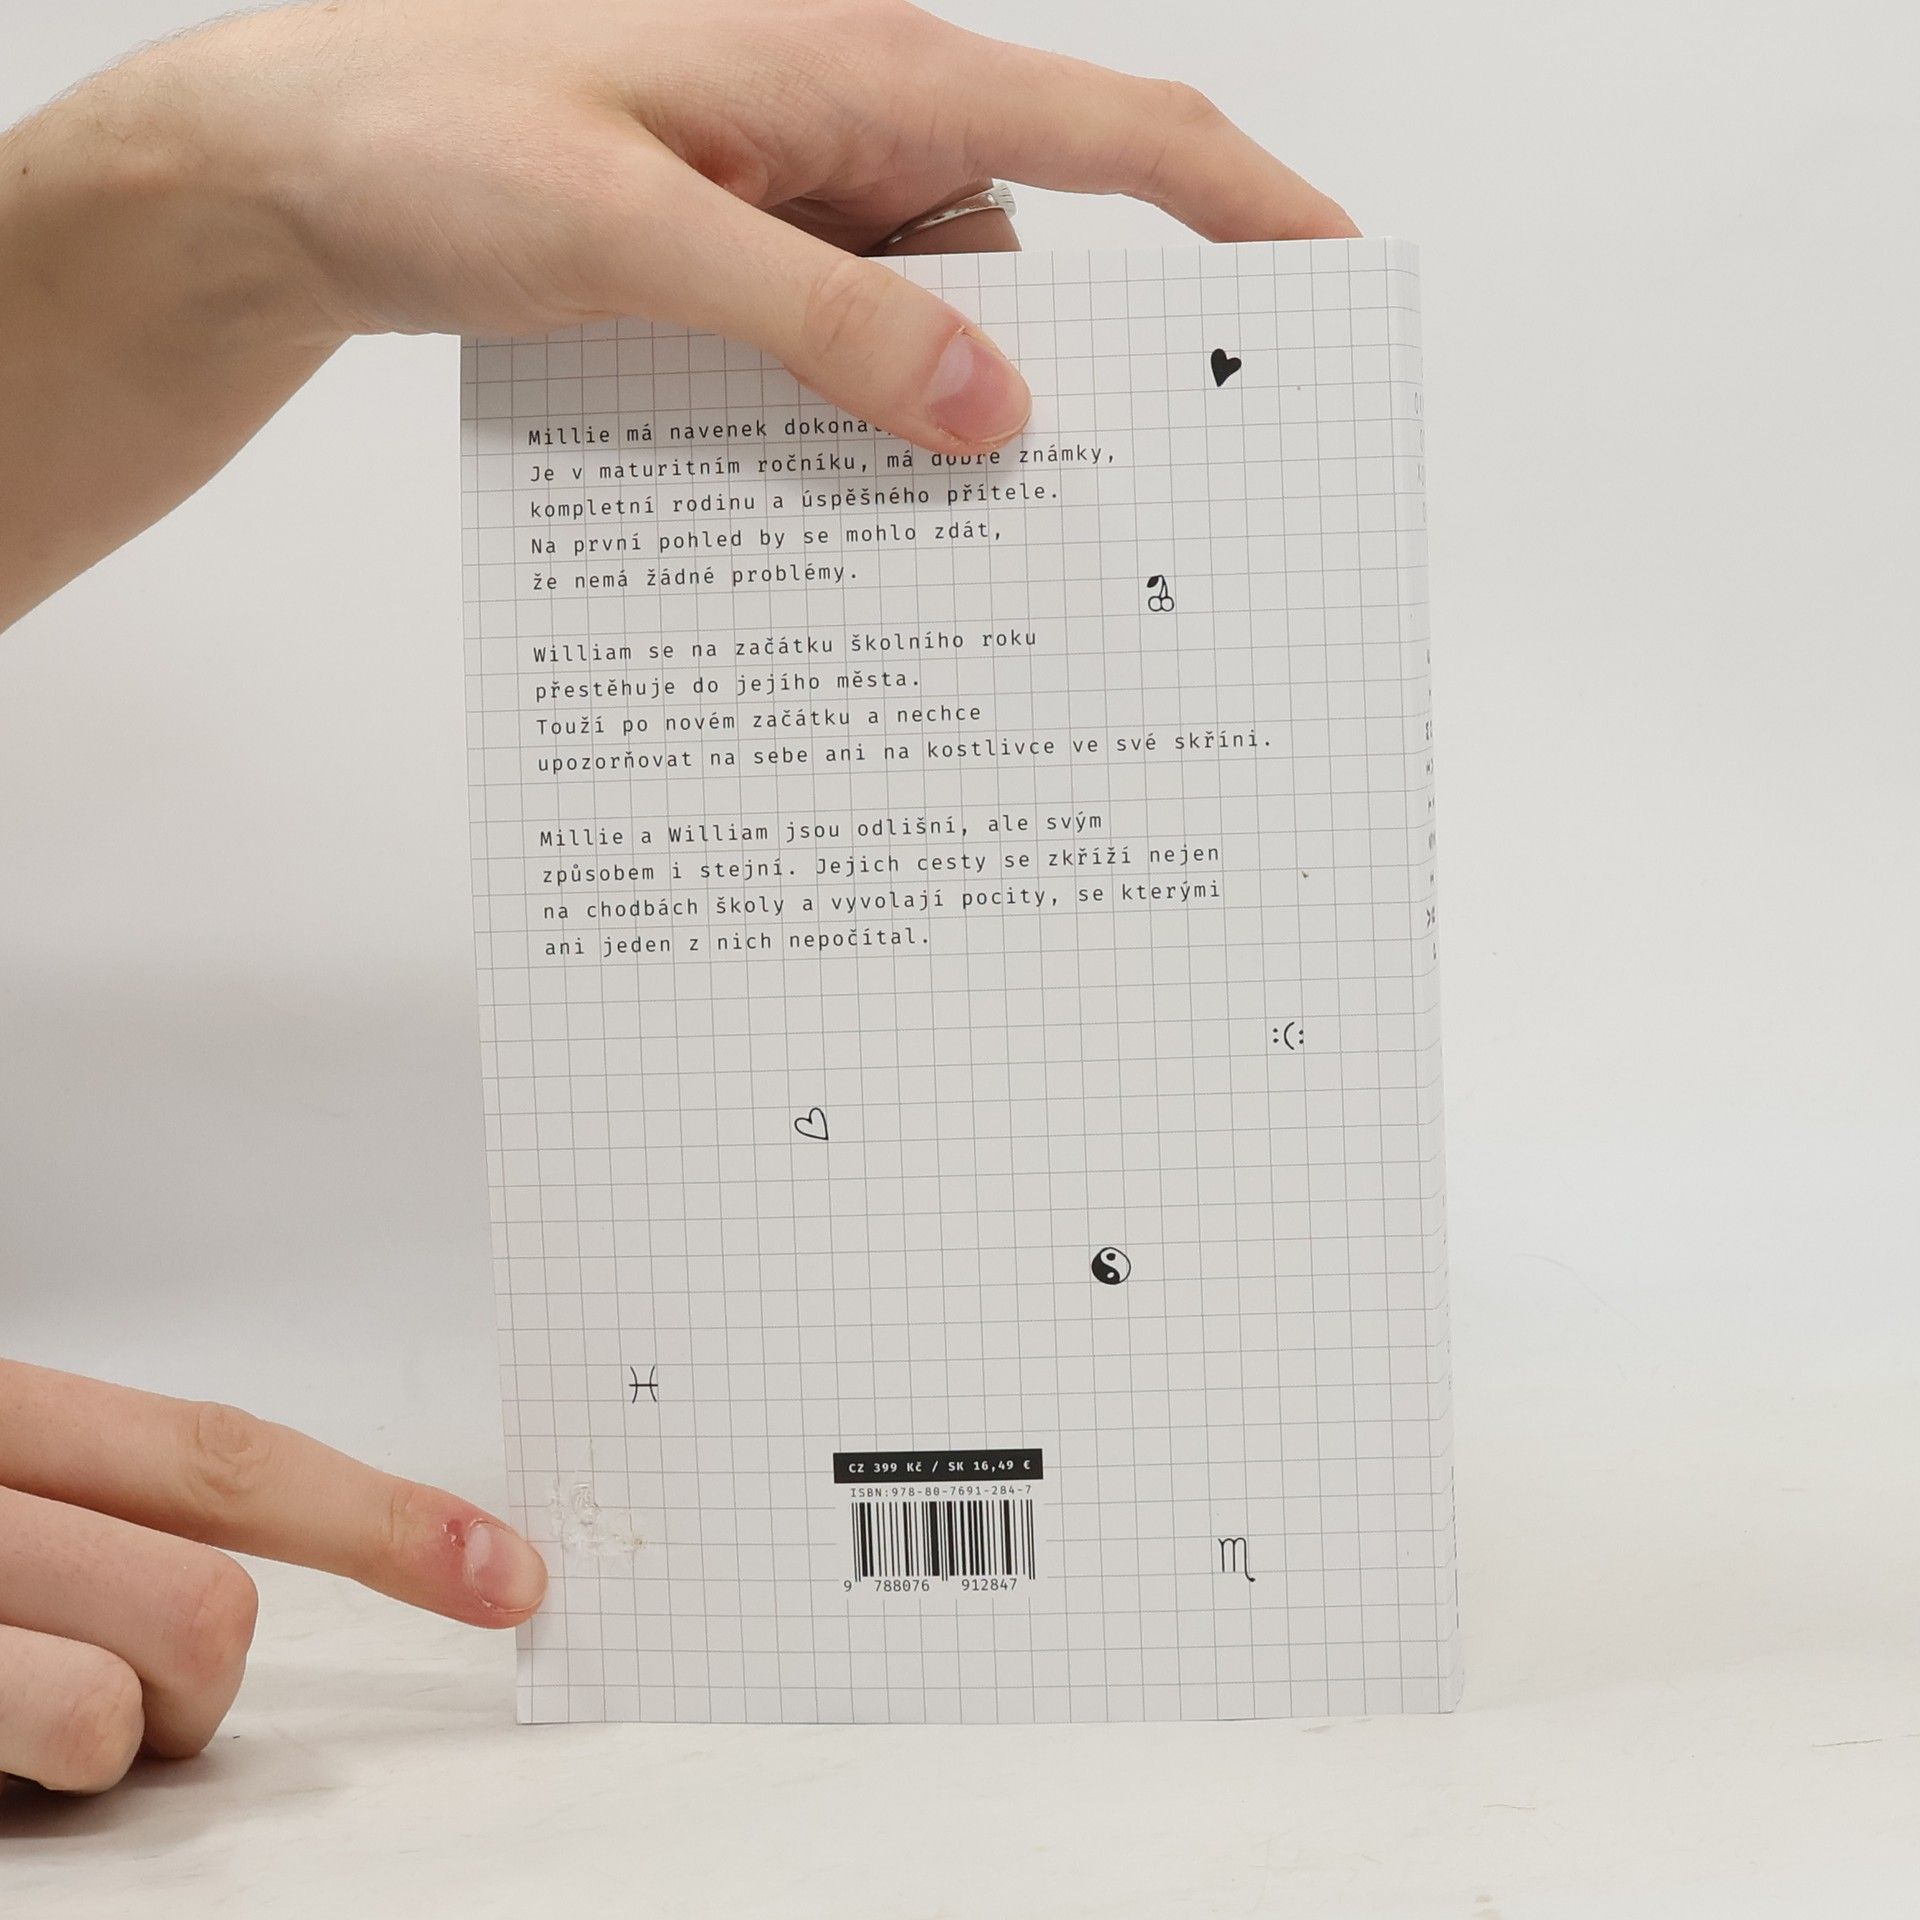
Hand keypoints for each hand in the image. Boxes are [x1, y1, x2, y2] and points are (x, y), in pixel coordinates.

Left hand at [0, 1, 1357, 627]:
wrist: (292, 168)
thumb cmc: (427, 138)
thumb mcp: (627, 233)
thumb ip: (815, 316)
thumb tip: (991, 406)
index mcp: (866, 77)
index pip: (1120, 134)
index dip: (1253, 210)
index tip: (1341, 294)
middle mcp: (861, 135)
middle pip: (1056, 249)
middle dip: (1115, 368)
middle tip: (1149, 510)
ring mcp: (810, 207)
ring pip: (955, 321)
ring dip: (967, 421)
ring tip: (964, 550)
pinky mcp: (756, 270)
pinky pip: (861, 354)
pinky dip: (874, 426)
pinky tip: (842, 507)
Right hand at [0, 1360, 544, 1793]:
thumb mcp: (1, 1472)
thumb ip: (117, 1496)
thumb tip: (267, 1560)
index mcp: (15, 1417)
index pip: (231, 1458)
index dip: (386, 1517)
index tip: (503, 1569)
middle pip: (206, 1601)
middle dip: (204, 1666)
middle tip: (123, 1667)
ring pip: (125, 1707)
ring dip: (117, 1733)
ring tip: (34, 1695)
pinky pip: (60, 1758)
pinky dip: (46, 1775)